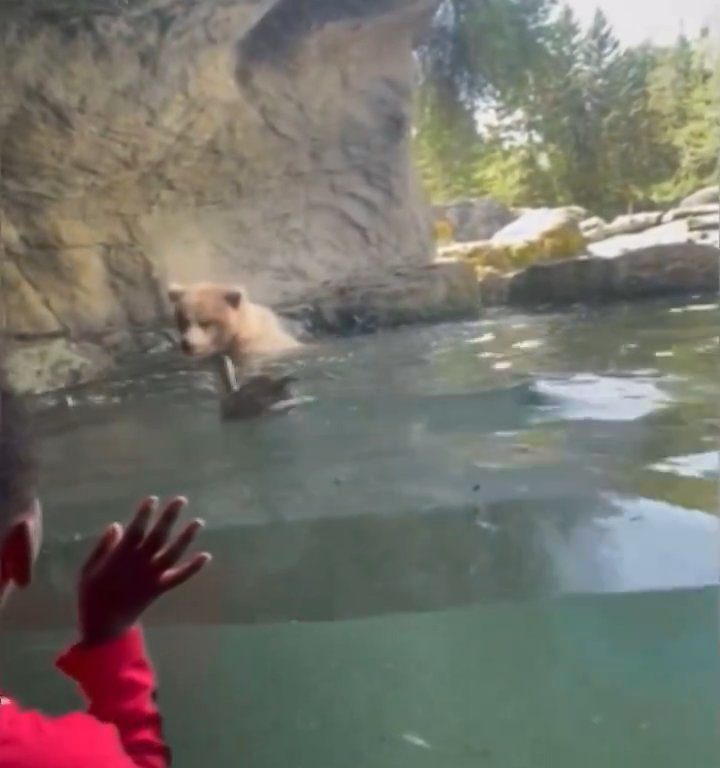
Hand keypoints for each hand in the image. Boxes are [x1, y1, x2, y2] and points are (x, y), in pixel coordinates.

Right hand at [78, 496, 210, 644]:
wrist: (104, 627)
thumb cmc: (93, 595)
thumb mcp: (88, 570)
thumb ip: (102, 548)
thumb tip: (117, 525)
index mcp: (120, 557)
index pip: (135, 530)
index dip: (144, 514)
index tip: (152, 499)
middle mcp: (139, 564)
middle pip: (158, 536)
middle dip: (169, 518)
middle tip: (181, 500)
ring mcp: (152, 576)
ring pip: (172, 553)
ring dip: (186, 538)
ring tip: (199, 522)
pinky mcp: (159, 588)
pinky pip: (179, 577)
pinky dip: (192, 568)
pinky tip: (206, 556)